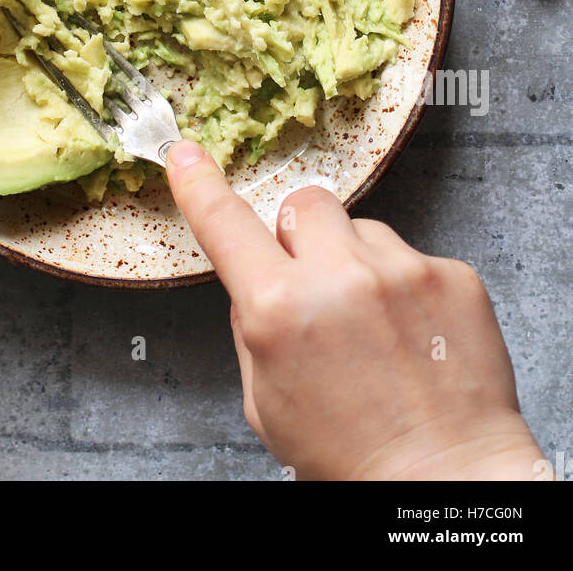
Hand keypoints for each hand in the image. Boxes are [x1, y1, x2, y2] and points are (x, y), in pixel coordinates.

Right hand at [167, 142, 544, 481]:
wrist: (446, 482)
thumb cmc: (352, 459)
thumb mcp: (268, 403)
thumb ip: (255, 329)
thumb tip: (258, 284)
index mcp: (279, 311)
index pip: (225, 224)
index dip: (198, 184)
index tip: (185, 154)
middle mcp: (340, 277)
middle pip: (304, 205)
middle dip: (302, 236)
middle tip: (316, 287)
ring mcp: (403, 270)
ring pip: (363, 230)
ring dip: (359, 264)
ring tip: (377, 329)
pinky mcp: (453, 275)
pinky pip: (415, 256)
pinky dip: (410, 289)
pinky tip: (415, 338)